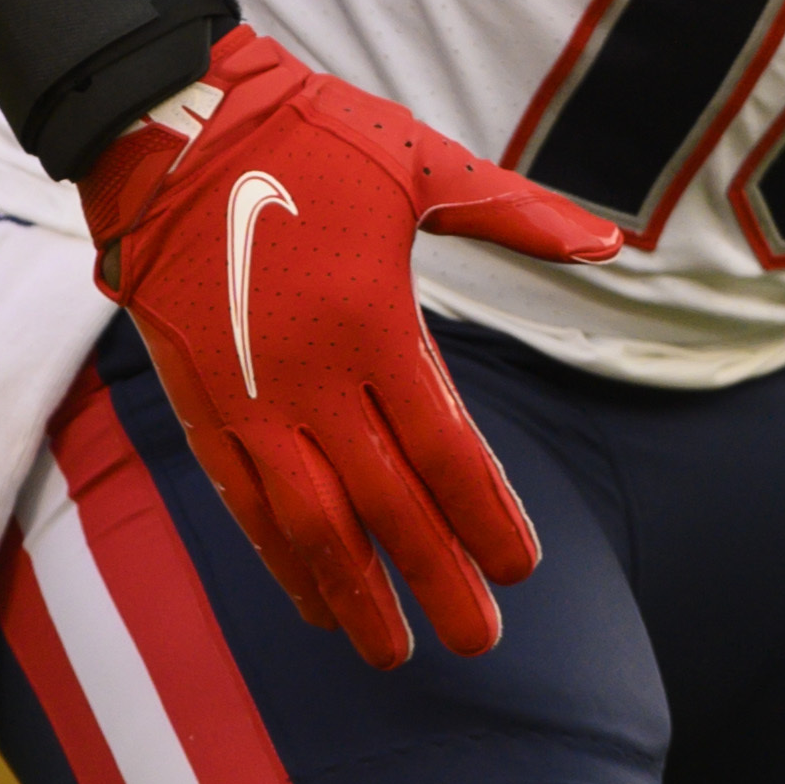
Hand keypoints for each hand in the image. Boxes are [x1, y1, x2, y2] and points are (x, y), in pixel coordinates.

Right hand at [76, 24, 619, 666]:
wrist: (173, 131)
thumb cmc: (313, 140)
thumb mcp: (425, 165)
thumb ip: (519, 215)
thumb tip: (612, 243)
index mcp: (376, 324)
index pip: (444, 448)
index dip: (484, 515)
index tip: (521, 565)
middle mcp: (311, 377)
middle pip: (384, 503)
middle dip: (435, 578)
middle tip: (481, 641)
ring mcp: (250, 398)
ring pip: (308, 523)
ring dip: (353, 592)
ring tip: (394, 652)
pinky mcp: (201, 405)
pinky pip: (243, 503)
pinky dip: (280, 559)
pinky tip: (313, 599)